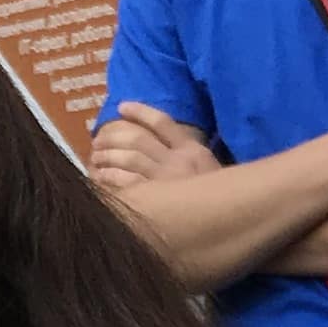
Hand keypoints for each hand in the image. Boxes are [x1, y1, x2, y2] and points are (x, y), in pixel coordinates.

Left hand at [87, 102, 223, 191]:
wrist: (231, 218)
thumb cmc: (218, 198)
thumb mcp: (208, 169)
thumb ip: (188, 154)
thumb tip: (161, 143)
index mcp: (192, 150)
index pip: (162, 122)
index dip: (140, 112)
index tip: (121, 107)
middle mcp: (178, 161)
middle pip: (138, 139)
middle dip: (113, 136)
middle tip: (98, 140)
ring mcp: (166, 181)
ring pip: (129, 158)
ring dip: (107, 156)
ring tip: (96, 157)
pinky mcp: (157, 201)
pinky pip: (127, 183)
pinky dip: (109, 178)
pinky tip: (100, 177)